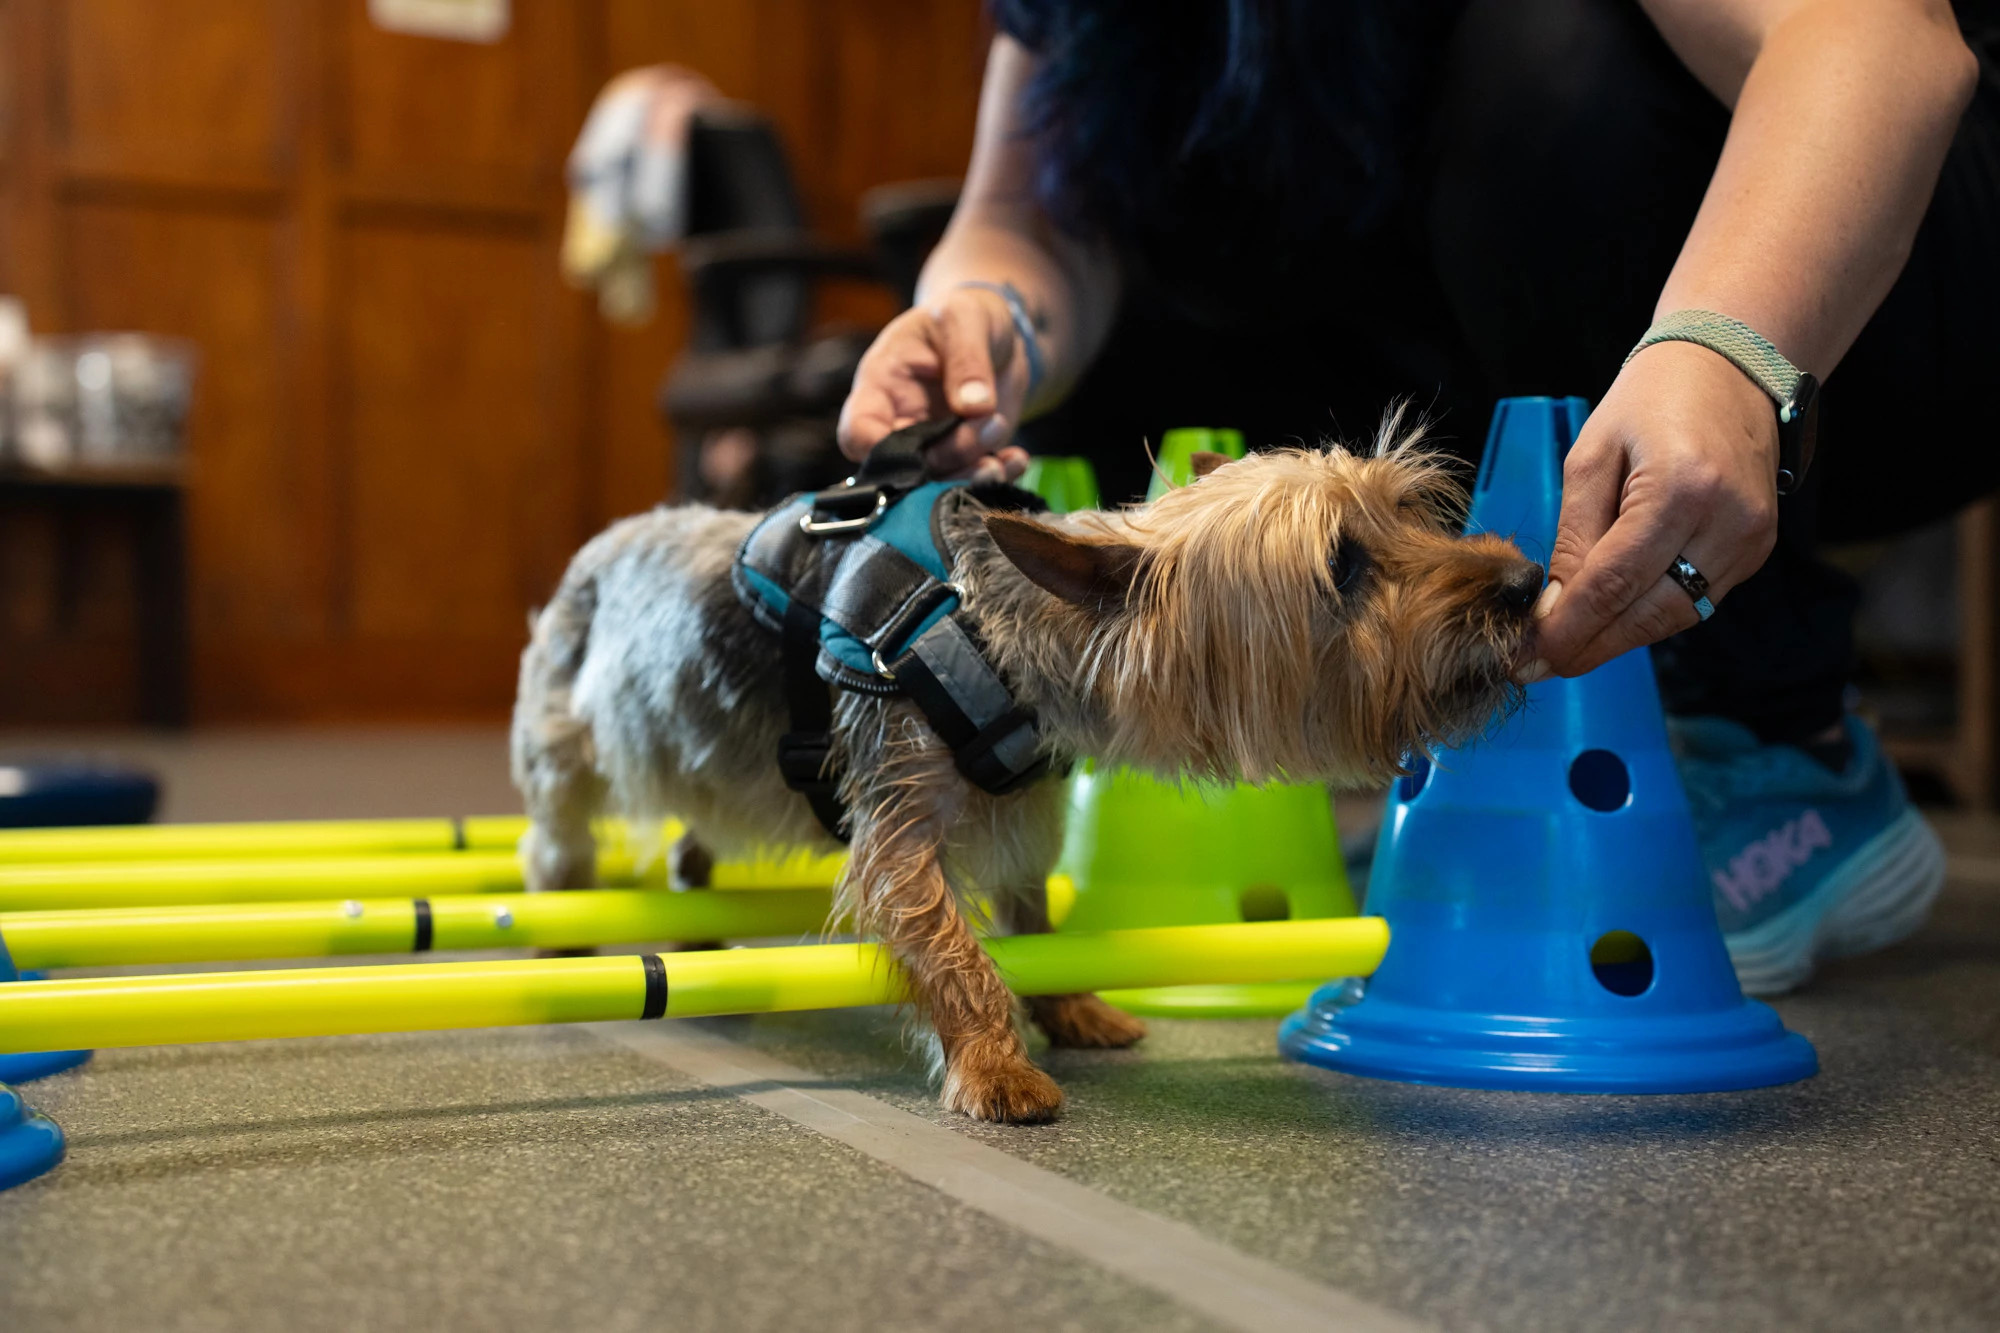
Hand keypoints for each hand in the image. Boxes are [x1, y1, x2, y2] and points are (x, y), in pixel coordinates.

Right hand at [836, 285, 1032, 482]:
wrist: (996, 334)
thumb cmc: (965, 316)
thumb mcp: (965, 318)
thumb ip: (967, 358)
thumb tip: (974, 406)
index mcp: (881, 384)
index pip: (857, 432)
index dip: (878, 452)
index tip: (919, 450)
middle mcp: (899, 421)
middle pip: (903, 467)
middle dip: (948, 461)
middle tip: (990, 428)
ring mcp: (930, 444)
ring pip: (938, 481)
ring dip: (974, 474)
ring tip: (1005, 454)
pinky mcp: (961, 456)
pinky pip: (972, 479)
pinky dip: (998, 476)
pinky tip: (1016, 460)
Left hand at [1526, 340, 1780, 678]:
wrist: (1730, 368)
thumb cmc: (1649, 402)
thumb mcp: (1591, 457)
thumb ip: (1574, 535)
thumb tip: (1554, 607)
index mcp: (1682, 489)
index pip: (1615, 583)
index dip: (1569, 629)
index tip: (1528, 658)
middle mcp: (1728, 522)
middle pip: (1650, 613)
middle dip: (1590, 646)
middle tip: (1537, 666)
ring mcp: (1751, 540)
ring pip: (1676, 617)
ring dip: (1618, 638)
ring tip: (1565, 647)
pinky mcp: (1757, 549)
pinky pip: (1697, 601)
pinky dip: (1649, 615)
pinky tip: (1610, 618)